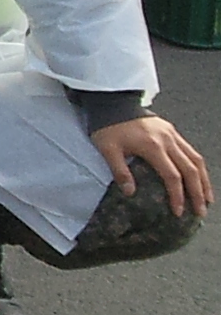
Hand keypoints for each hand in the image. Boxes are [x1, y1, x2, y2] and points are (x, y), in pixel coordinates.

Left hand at [93, 114, 211, 217]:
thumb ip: (119, 171)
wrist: (112, 102)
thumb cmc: (108, 126)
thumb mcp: (107, 149)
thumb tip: (130, 193)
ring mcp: (172, 134)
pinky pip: (191, 151)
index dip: (177, 195)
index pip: (172, 176)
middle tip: (200, 212)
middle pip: (190, 170)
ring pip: (196, 160)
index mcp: (153, 146)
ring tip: (207, 198)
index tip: (178, 212)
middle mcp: (168, 140)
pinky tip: (200, 177)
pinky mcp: (172, 131)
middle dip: (197, 193)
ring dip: (203, 181)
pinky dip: (198, 167)